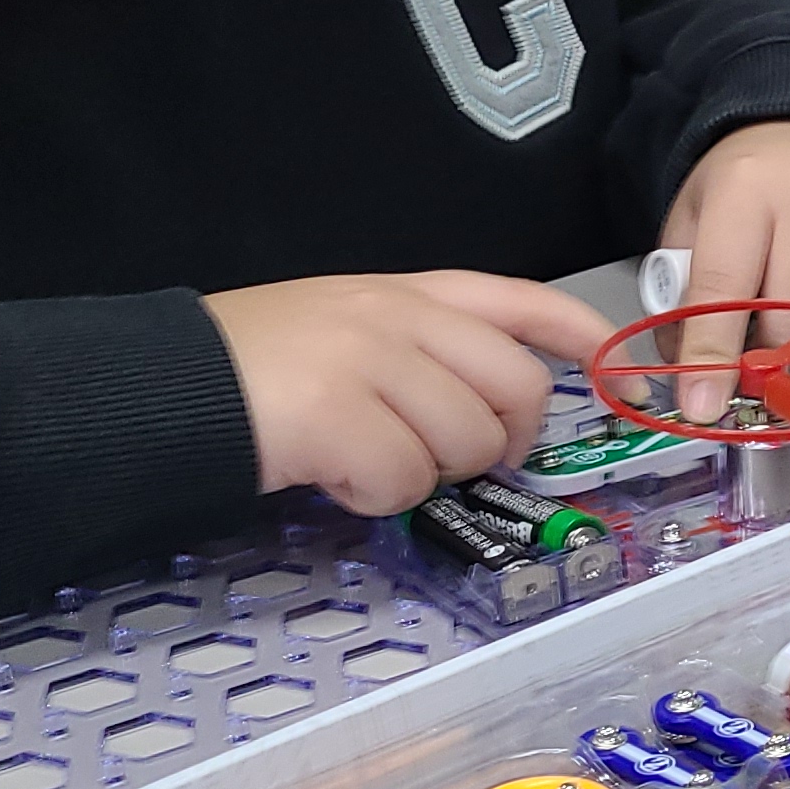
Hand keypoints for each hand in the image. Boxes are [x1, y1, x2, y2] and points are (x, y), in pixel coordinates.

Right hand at [202, 270, 616, 514]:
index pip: (519, 300)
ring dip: (425, 473)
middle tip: (450, 456)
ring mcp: (369, 362)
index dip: (583, 338)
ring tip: (365, 457)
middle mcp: (396, 316)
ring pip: (463, 443)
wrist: (164, 383)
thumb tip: (495, 412)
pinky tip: (331, 475)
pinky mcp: (339, 415)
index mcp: (405, 292)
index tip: (624, 375)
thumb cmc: (257, 367)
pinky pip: (402, 480)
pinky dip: (372, 496)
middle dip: (500, 440)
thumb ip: (422, 351)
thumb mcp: (347, 330)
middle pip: (513, 389)